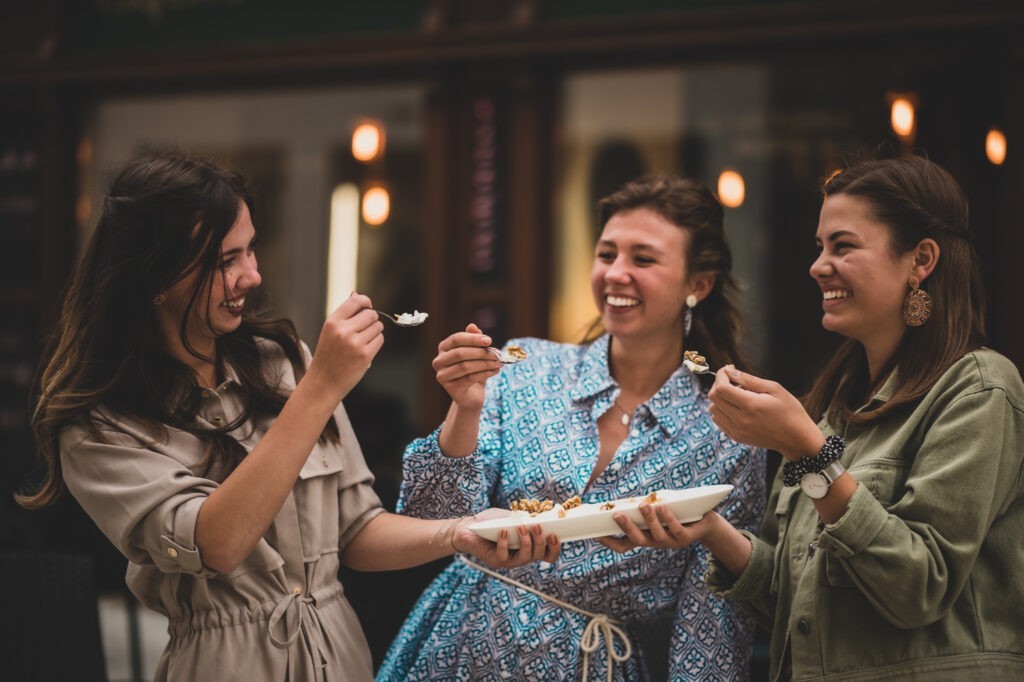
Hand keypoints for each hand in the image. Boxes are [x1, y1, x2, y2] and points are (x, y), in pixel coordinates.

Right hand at [308, 292, 384, 400]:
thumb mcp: (329, 332)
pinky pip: (380, 339)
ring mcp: (354, 343)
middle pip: (371, 314)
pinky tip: (365, 350)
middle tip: (364, 330)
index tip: (368, 306)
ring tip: (362, 341)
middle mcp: (343, 330)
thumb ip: (344, 314)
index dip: (366, 301)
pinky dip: (376, 343)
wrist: (324, 382)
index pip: (356, 301)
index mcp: (332, 322)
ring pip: (377, 327)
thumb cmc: (328, 355)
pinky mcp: (365, 355)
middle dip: (371, 320)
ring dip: (374, 332)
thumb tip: (356, 294)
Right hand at [433, 323, 501, 410]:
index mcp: (444, 348)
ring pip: (465, 366)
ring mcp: (442, 375)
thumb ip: (474, 339)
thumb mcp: (476, 353)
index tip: (489, 340)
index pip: (456, 339)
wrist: (471, 395)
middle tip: (497, 354)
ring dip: (485, 363)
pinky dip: (485, 373)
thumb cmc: (473, 370)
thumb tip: (472, 326)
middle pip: (460, 353)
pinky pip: (470, 378)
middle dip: (481, 352)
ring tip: (499, 363)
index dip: (473, 339)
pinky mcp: (450, 388)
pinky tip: (496, 371)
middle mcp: (439, 361)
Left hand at [453, 508, 560, 566]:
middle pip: (539, 556)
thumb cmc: (493, 521)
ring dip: (526, 542)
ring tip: (522, 527)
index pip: (548, 555)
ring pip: (525, 558)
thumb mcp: (513, 518)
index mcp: (530, 548)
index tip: (554, 535)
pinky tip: (503, 531)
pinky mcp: (495, 560)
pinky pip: (503, 556)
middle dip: (541, 541)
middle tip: (537, 527)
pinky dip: (505, 543)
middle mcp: (521, 557)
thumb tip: (541, 514)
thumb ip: (527, 519)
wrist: (469, 526)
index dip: (555, 549)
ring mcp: (509, 560)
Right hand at [597, 503, 707, 552]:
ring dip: (648, 520)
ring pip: (656, 536)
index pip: (622, 545)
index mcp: (644, 537)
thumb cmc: (675, 511)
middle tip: (616, 515)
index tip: (595, 533)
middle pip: (636, 541)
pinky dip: (667, 518)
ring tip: (643, 505)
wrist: (705, 522)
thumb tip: (627, 498)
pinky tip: (661, 507)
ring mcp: (670, 542)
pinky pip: (675, 529)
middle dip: (626, 528)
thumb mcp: (655, 507)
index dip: (608, 542)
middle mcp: (655, 542)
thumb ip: (641, 505)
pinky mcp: (685, 538)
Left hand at [708, 365, 824, 459]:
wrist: (796, 438)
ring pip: (713, 409)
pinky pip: (718, 420)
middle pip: (714, 397)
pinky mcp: (736, 437)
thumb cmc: (789, 411)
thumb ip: (749, 380)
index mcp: (751, 405)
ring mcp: (737, 430)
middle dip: (719, 384)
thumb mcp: (774, 389)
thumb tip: (730, 371)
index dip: (721, 375)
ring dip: (720, 398)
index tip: (728, 369)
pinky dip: (721, 410)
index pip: (721, 388)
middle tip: (732, 379)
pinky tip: (735, 406)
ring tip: (736, 394)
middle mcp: (740, 420)